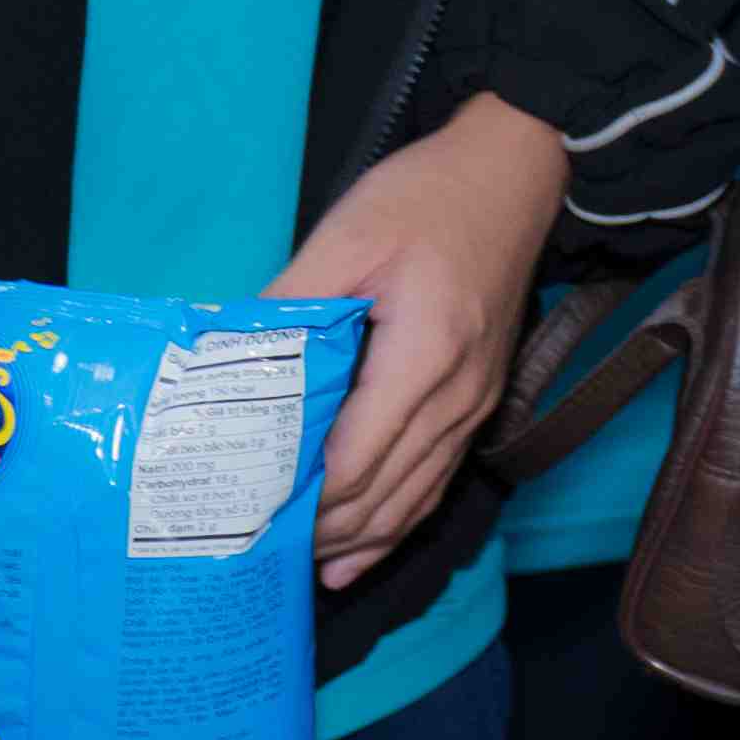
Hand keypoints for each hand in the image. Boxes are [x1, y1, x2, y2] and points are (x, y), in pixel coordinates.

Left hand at [271, 89, 573, 585]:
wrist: (516, 171)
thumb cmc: (428, 197)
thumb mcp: (345, 237)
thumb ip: (289, 305)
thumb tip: (222, 362)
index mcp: (423, 356)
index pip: (353, 460)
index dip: (296, 500)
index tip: (237, 518)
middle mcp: (457, 395)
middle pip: (381, 494)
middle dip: (316, 531)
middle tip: (245, 551)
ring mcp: (475, 401)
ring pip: (413, 499)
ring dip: (354, 539)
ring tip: (293, 569)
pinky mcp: (480, 396)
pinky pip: (437, 479)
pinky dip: (395, 524)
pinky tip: (356, 555)